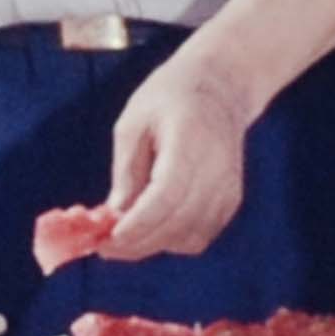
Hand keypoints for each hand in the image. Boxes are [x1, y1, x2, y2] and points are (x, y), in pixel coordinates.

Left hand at [102, 58, 251, 260]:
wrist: (220, 88)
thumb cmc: (170, 98)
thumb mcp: (134, 124)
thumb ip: (126, 172)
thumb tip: (114, 216)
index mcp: (190, 141)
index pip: (167, 195)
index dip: (139, 223)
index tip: (109, 239)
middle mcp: (216, 170)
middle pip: (177, 222)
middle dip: (137, 242)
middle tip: (103, 246)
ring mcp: (228, 189)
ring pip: (189, 238)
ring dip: (153, 244)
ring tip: (123, 236)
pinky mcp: (231, 202)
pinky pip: (199, 236)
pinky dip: (172, 240)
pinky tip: (151, 228)